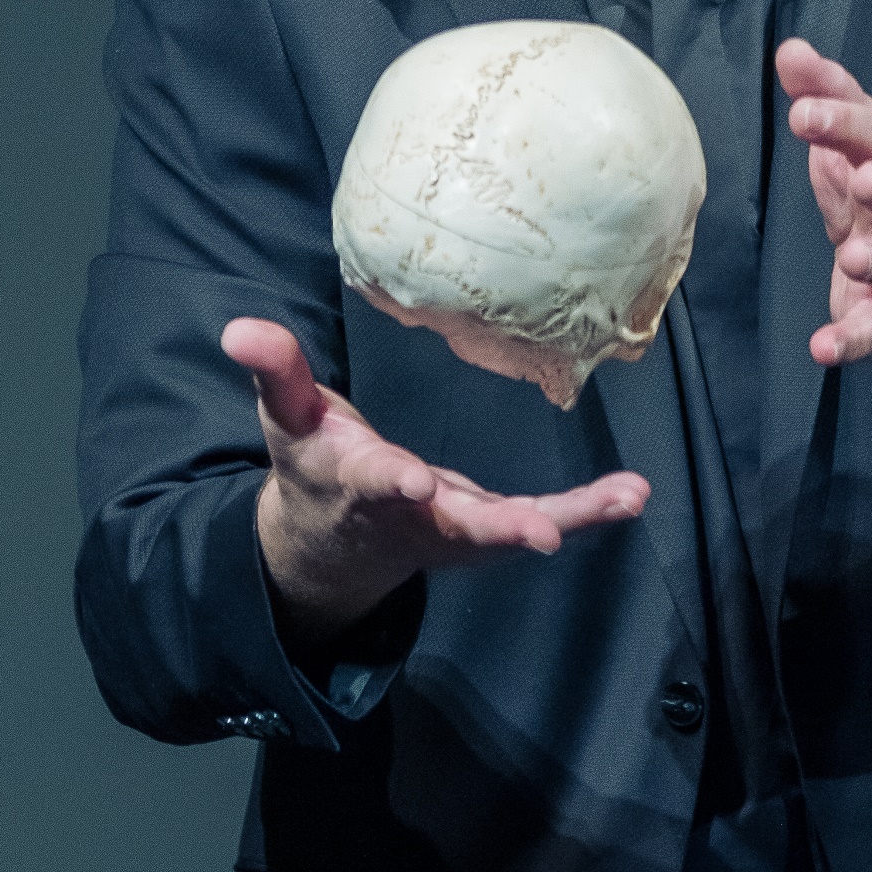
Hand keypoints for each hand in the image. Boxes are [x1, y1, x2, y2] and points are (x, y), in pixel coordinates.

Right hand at [221, 319, 649, 643]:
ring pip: (512, 528)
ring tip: (621, 500)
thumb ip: (273, 372)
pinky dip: (589, 511)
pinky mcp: (490, 530)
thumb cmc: (316, 466)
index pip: (373, 485)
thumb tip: (237, 328)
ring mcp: (456, 531)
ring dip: (567, 519)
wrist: (334, 544)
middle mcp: (414, 518)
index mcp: (358, 487)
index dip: (391, 483)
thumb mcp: (288, 419)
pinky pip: (543, 519)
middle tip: (537, 535)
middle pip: (456, 526)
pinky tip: (634, 495)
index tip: (412, 480)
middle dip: (495, 528)